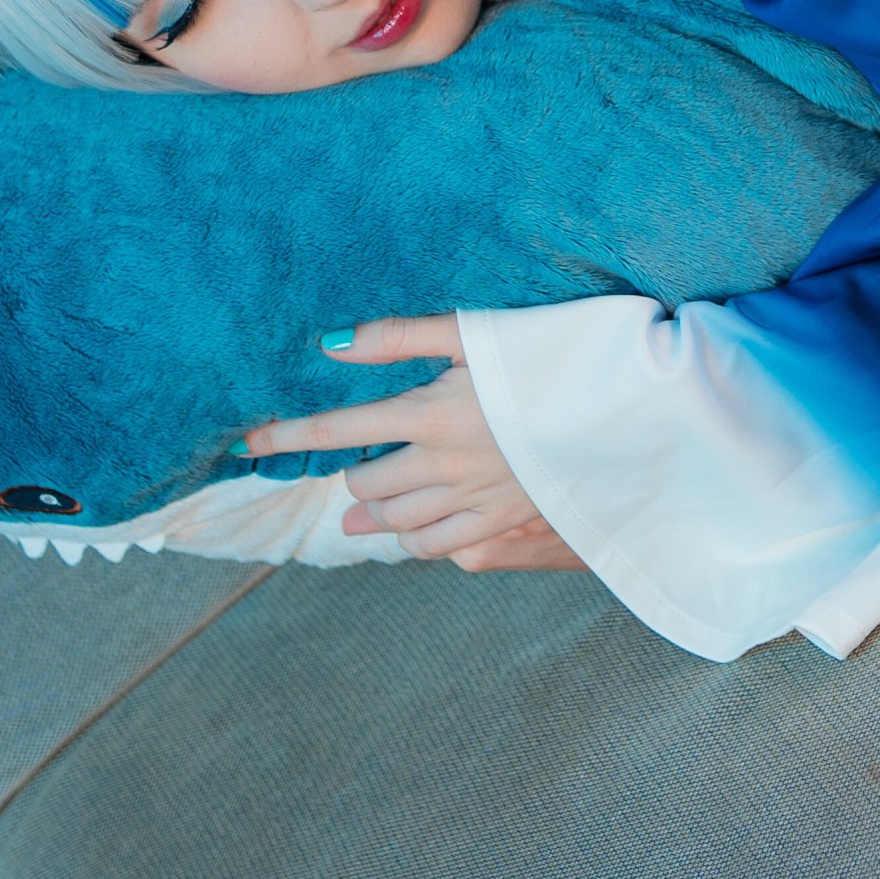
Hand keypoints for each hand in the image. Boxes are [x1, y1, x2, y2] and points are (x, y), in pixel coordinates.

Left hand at [242, 314, 585, 572]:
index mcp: (432, 412)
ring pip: (397, 521)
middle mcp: (444, 464)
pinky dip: (413, 541)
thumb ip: (403, 336)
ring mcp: (474, 498)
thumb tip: (332, 342)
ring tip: (360, 509)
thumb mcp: (479, 332)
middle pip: (366, 484)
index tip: (249, 443)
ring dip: (373, 513)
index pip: (337, 431)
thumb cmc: (554, 355)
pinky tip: (410, 530)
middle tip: (343, 468)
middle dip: (348, 475)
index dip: (287, 436)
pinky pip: (439, 546)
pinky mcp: (504, 519)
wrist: (629, 407)